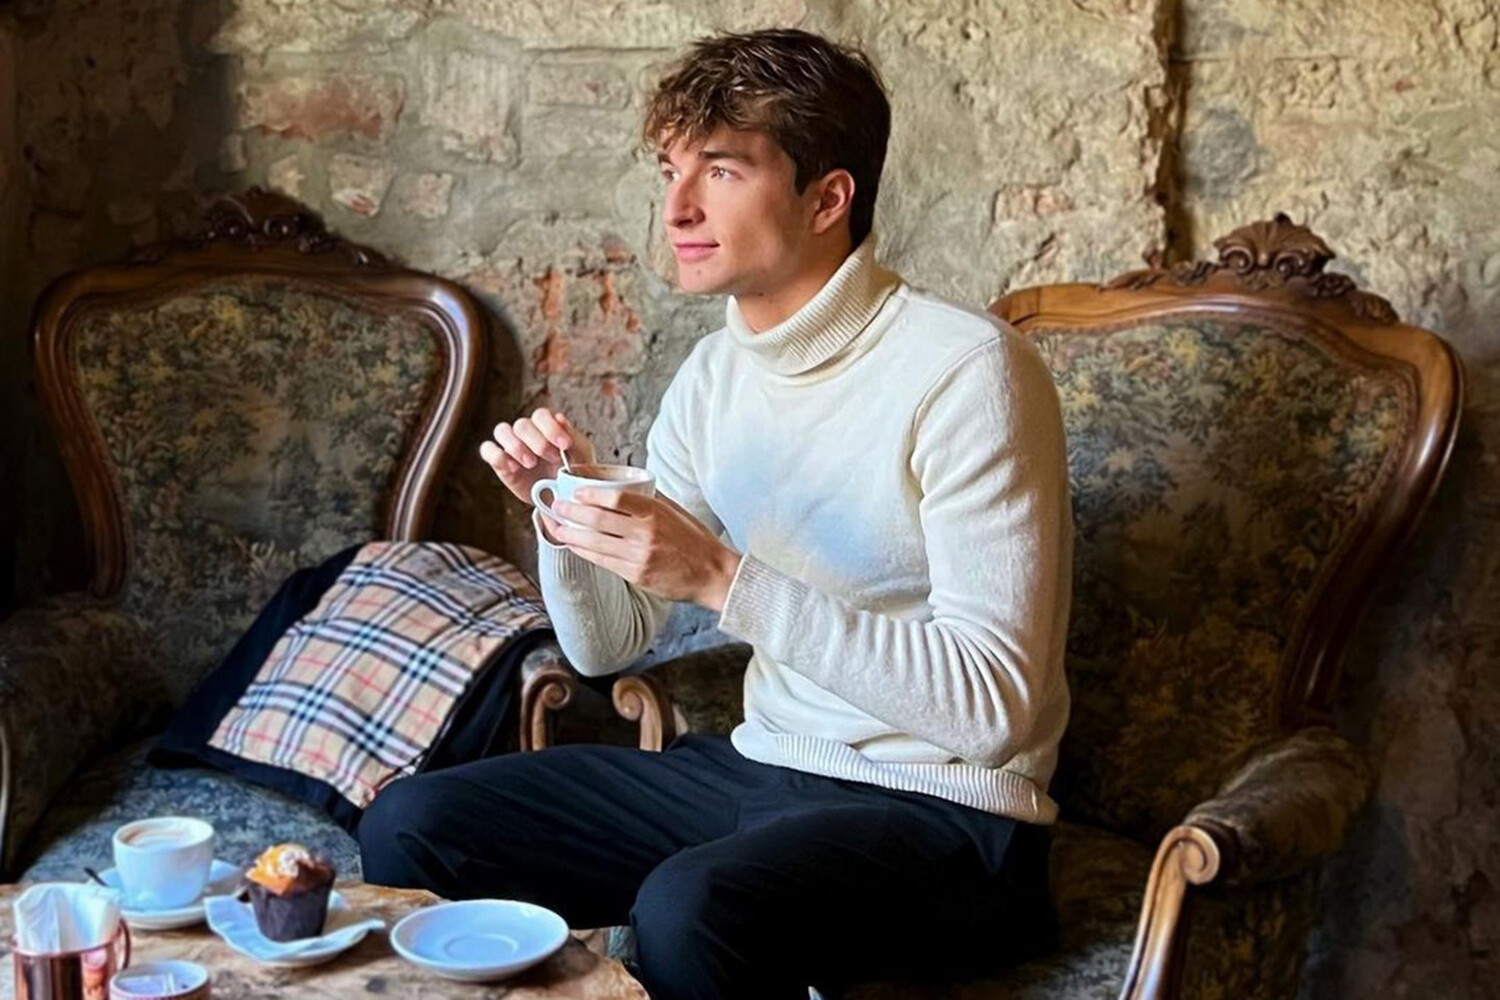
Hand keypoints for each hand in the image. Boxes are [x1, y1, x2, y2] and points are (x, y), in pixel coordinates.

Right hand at [479, 407, 596, 505]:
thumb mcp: (580, 455)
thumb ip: (573, 436)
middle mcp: (527, 432)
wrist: (562, 497)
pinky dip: (496, 455)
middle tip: (553, 458)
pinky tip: (513, 468)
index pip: (541, 415)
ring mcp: (511, 446)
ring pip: (502, 431)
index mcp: (546, 426)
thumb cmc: (572, 471)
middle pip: (522, 424)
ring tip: (531, 463)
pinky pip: (488, 450)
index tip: (565, 445)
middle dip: (538, 442)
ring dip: (516, 446)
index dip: (551, 428)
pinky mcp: (500, 463)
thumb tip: (560, 418)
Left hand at [546, 490, 742, 611]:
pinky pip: (603, 561)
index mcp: (656, 512)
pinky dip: (585, 552)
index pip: (615, 498)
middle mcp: (645, 533)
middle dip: (571, 513)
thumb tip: (621, 491)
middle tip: (557, 506)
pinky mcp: (636, 575)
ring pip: (595, 543)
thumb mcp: (676, 512)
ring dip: (571, 535)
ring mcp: (639, 556)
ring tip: (557, 528)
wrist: (712, 574)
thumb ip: (650, 501)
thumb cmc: (696, 540)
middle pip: (598, 520)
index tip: (576, 491)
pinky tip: (575, 546)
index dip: (590, 494)